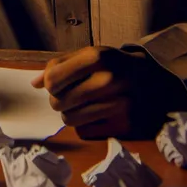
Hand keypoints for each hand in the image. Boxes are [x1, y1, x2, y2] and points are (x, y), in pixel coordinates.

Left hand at [31, 46, 186, 139]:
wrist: (152, 79)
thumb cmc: (112, 64)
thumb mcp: (88, 54)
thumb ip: (58, 65)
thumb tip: (34, 84)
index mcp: (96, 57)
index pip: (53, 80)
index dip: (50, 85)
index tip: (57, 84)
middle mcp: (108, 79)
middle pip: (58, 102)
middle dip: (58, 101)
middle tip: (70, 96)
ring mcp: (119, 104)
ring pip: (70, 120)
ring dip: (69, 114)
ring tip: (80, 105)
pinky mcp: (125, 124)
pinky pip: (85, 132)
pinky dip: (85, 125)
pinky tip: (95, 114)